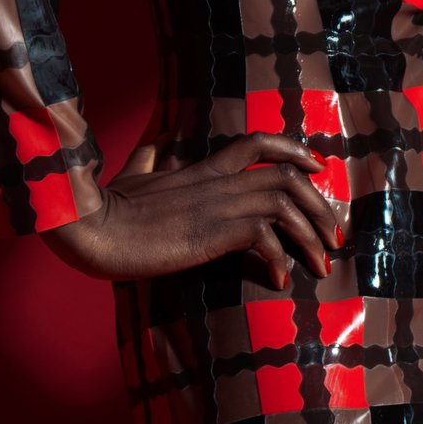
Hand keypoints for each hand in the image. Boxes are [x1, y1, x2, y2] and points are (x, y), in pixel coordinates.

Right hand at [44, 132, 344, 287]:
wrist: (89, 228)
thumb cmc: (106, 209)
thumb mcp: (132, 175)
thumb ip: (150, 157)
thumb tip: (157, 141)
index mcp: (201, 169)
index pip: (258, 142)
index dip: (296, 150)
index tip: (318, 167)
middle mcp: (216, 182)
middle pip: (288, 176)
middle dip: (320, 206)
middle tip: (333, 238)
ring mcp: (216, 205)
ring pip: (285, 203)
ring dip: (311, 235)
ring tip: (320, 265)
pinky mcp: (211, 232)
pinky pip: (263, 237)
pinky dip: (280, 259)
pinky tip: (280, 282)